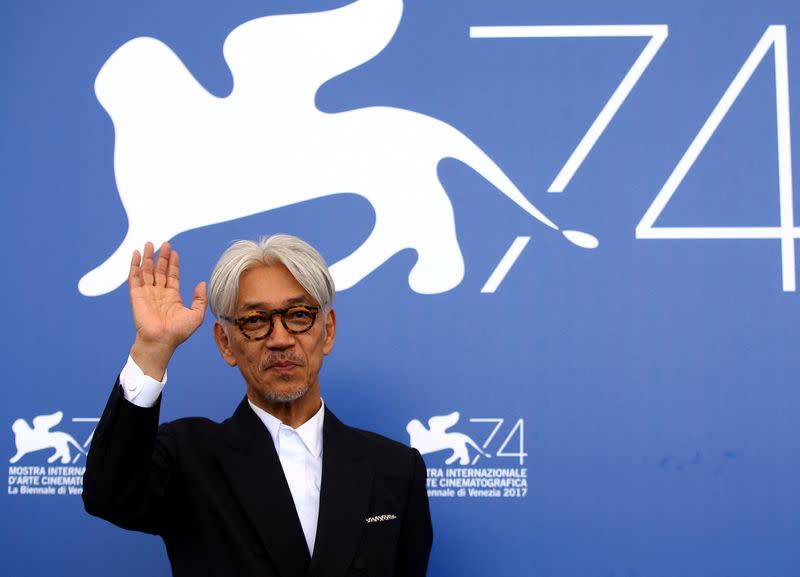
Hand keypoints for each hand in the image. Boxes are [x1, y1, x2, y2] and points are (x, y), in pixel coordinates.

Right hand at [128, 242, 206, 379]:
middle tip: (165, 243)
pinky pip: (134, 278)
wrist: (162, 341)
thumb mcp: (196, 315)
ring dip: (148, 257)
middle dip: (162, 257)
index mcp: (172, 297)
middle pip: (160, 270)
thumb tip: (201, 283)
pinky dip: (134, 265)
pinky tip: (136, 254)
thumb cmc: (178, 332)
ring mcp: (147, 294)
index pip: (172, 276)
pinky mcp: (137, 296)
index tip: (174, 252)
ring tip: (149, 244)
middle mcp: (159, 294)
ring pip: (147, 271)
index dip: (173, 264)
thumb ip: (200, 299)